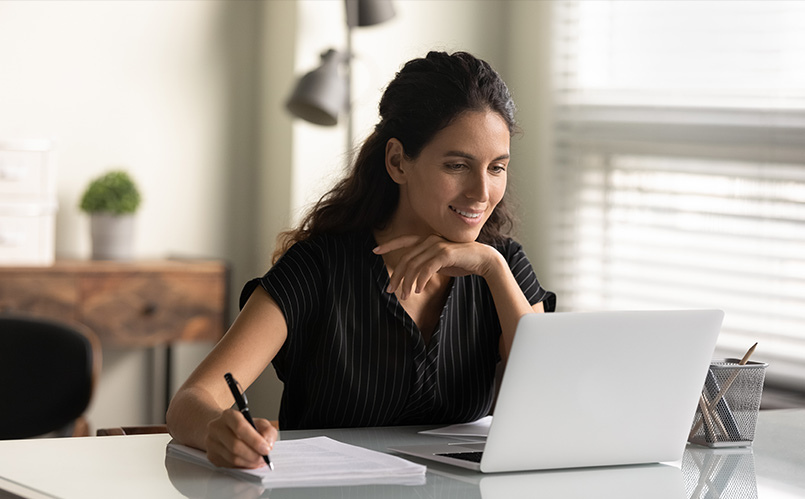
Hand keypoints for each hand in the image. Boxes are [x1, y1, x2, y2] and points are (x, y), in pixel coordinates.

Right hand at [205, 409, 277, 468]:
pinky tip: (248, 462)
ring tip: (258, 461)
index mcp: (229, 415)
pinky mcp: (212, 456)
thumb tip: (268, 444)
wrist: (224, 430)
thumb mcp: (259, 422)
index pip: (240, 427)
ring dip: (249, 462)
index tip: (266, 449)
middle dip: (253, 455)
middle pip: (235, 445)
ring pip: (232, 458)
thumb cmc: (243, 427)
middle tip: (263, 458)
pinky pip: (229, 465)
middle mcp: (217, 428)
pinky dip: (242, 466)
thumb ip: (267, 431)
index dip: (255, 440)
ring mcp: (212, 442)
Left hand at [373, 234, 503, 299]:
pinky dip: (420, 280)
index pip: (404, 240)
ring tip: (404, 296)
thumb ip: (427, 264)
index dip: (389, 245)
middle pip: (406, 259)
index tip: (375, 251)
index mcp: (428, 240)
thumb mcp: (440, 262)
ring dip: (407, 282)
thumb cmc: (461, 262)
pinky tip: (417, 290)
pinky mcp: (445, 253)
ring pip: (414, 265)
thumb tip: (413, 275)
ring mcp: (438, 245)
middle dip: (396, 276)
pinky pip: (426, 268)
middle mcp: (430, 240)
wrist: (483, 259)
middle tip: (390, 290)